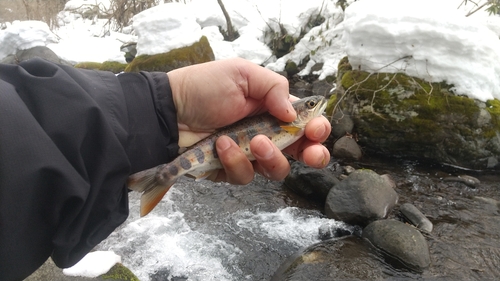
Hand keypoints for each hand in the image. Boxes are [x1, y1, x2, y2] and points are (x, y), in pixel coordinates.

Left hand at [167, 58, 330, 183]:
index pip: (305, 124)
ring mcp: (249, 154)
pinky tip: (221, 145)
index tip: (315, 131)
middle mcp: (266, 134)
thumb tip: (293, 116)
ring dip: (268, 156)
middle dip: (311, 156)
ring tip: (251, 140)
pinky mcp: (230, 169)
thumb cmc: (204, 87)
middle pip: (300, 153)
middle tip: (309, 154)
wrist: (169, 110)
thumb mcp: (242, 74)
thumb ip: (274, 88)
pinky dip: (235, 161)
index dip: (317, 130)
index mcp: (273, 110)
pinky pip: (244, 176)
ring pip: (276, 169)